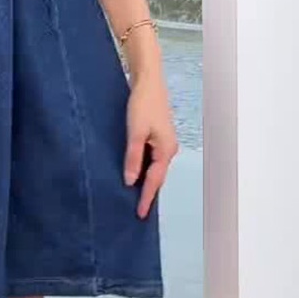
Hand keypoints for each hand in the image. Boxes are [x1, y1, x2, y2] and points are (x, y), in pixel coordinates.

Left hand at [124, 73, 177, 218]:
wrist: (149, 82)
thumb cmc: (142, 105)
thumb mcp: (135, 133)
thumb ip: (133, 158)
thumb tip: (130, 181)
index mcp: (165, 150)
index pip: (154, 181)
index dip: (146, 198)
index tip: (140, 215)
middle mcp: (168, 149)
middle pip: (157, 177)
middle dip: (148, 194)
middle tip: (137, 212)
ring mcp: (164, 143)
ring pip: (154, 169)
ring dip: (146, 182)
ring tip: (135, 198)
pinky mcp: (158, 137)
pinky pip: (152, 160)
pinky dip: (145, 170)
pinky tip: (136, 174)